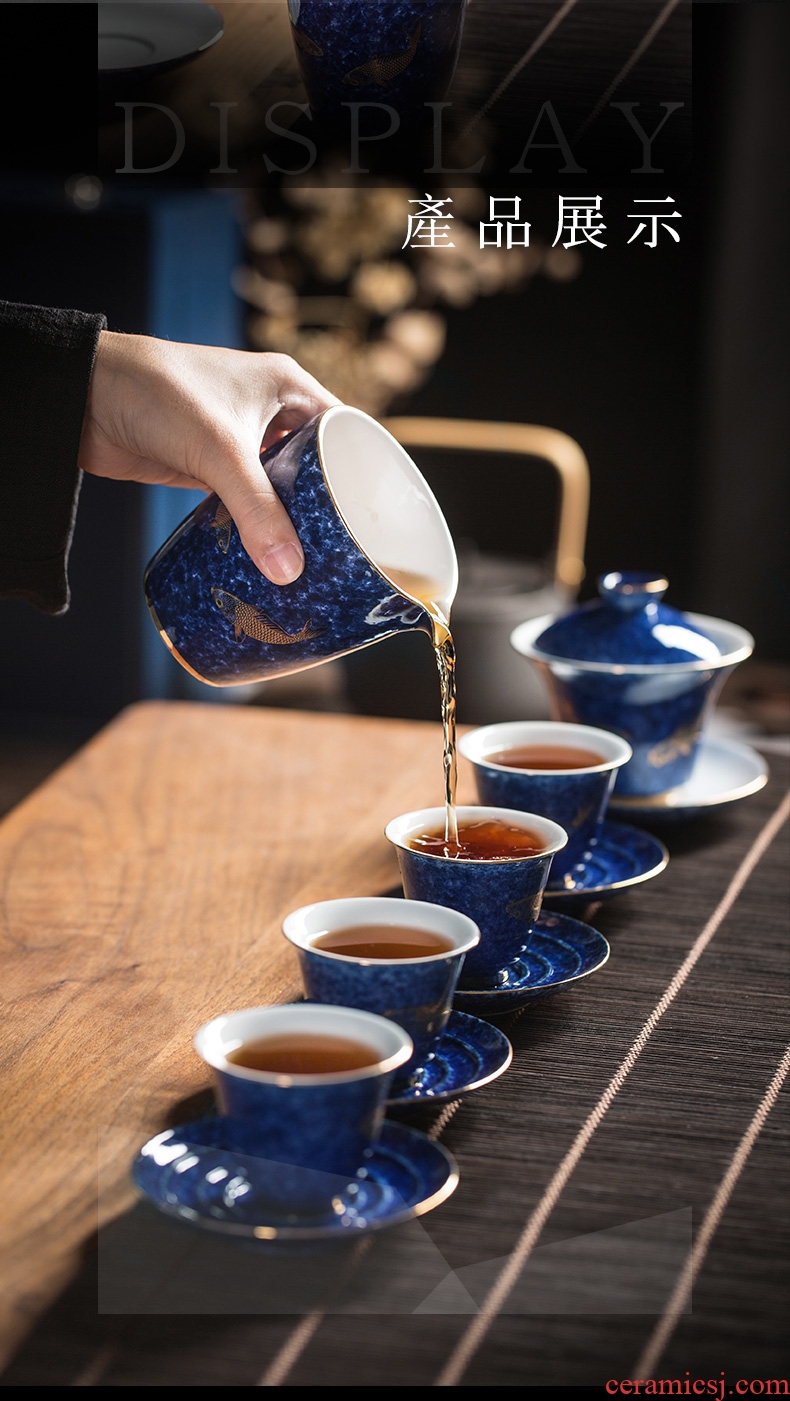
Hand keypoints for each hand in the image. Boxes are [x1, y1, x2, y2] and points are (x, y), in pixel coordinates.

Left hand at [79, 331, 338, 583]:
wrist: (83, 396)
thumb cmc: (160, 394)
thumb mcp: (221, 453)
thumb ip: (257, 512)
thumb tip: (288, 571)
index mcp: (288, 386)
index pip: (344, 429)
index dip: (363, 467)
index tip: (380, 512)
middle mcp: (268, 410)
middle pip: (314, 463)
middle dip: (326, 503)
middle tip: (349, 547)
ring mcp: (236, 440)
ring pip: (277, 485)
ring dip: (288, 518)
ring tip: (314, 559)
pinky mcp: (206, 466)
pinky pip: (243, 500)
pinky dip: (253, 523)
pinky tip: (267, 553)